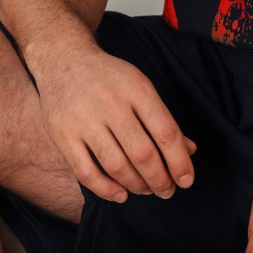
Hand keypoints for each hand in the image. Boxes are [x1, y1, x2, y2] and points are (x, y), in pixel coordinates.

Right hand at [34, 43, 196, 203]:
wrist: (63, 58)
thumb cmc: (109, 77)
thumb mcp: (140, 86)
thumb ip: (163, 119)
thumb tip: (189, 151)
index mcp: (136, 88)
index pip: (166, 132)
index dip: (179, 162)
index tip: (186, 181)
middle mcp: (111, 103)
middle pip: (143, 154)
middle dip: (160, 180)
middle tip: (167, 191)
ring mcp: (84, 119)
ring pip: (117, 166)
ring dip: (136, 186)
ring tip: (146, 190)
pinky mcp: (63, 134)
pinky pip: (86, 172)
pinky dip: (106, 190)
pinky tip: (120, 194)